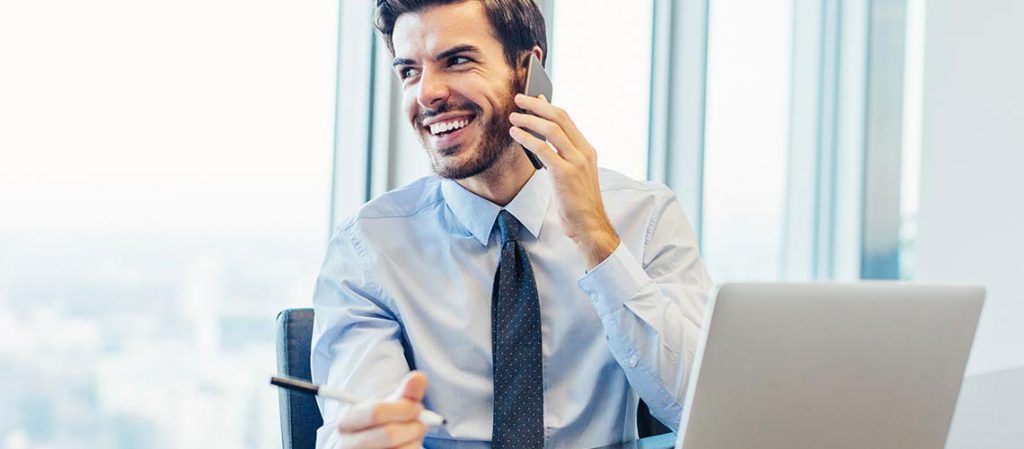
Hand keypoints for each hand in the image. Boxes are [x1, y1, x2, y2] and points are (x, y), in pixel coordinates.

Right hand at [336, 372, 428, 448]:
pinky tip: (408, 447)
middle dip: (414, 427)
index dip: (404, 409)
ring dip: (415, 442)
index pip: (376, 412)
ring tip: (414, 437)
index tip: (417, 408)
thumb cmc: (381, 426)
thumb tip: (419, 377)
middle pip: (389, 435)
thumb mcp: (389, 408)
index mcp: (346, 421)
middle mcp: (346, 444)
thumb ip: (405, 393)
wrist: (370, 448)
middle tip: (422, 425)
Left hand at [509, 94, 620, 268]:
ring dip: (529, 119)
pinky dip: (526, 137)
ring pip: (551, 129)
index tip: (534, 97)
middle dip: (537, 105)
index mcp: (587, 150)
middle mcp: (584, 152)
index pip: (567, 119)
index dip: (548, 106)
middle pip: (559, 117)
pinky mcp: (564, 173)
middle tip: (519, 98)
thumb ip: (562, 157)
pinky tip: (515, 133)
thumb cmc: (578, 203)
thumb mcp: (574, 175)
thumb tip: (542, 141)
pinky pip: (542, 148)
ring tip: (513, 116)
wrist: (589, 225)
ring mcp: (575, 162)